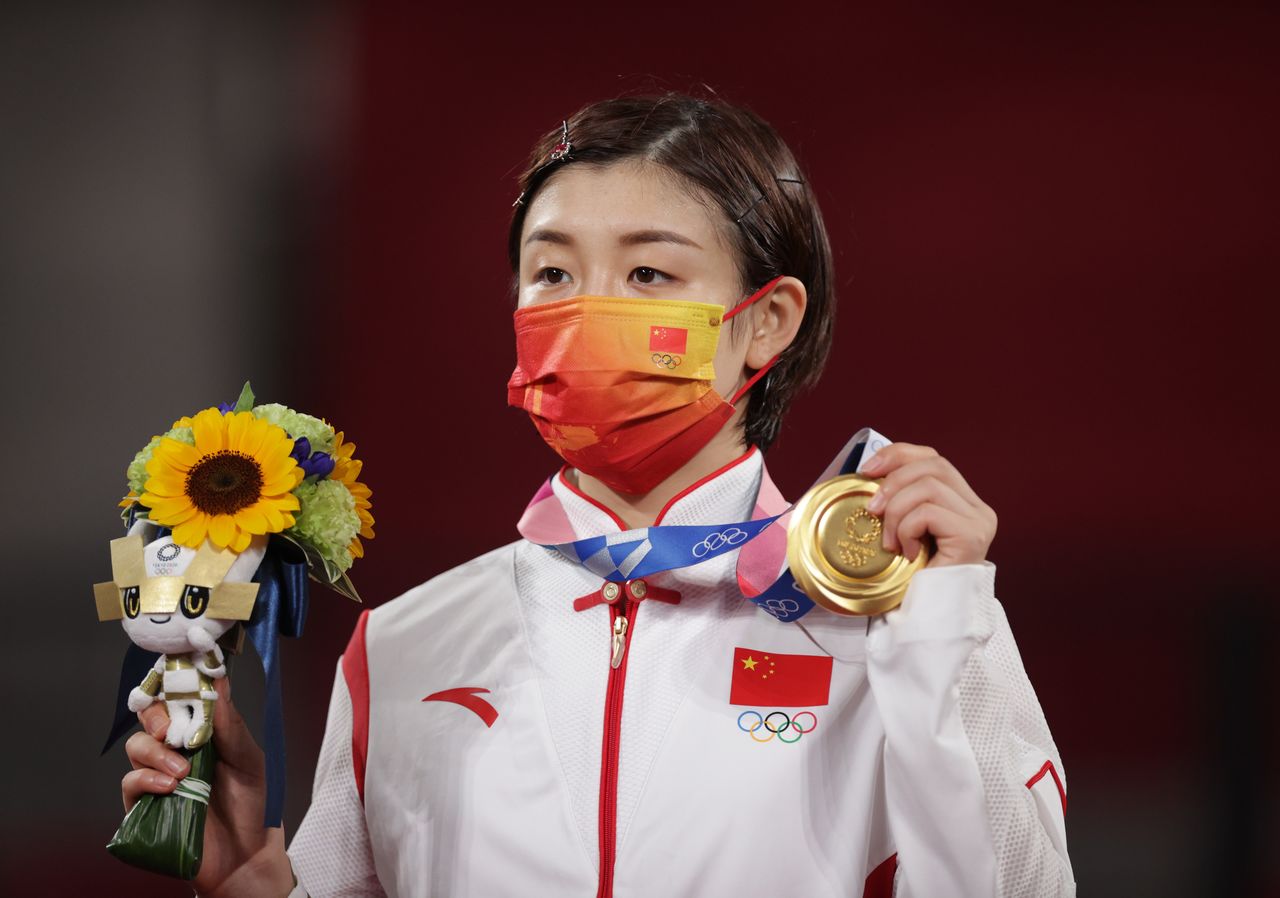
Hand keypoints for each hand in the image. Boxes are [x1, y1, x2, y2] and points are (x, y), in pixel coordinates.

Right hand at [122, 676, 294, 897]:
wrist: (245, 854)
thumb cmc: (250, 804)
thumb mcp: (249, 759)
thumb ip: (231, 726)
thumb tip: (219, 684)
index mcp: (200, 734)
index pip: (176, 701)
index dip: (172, 687)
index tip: (178, 677)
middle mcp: (175, 751)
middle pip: (150, 720)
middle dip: (156, 716)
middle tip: (171, 729)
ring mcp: (157, 778)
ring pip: (137, 748)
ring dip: (156, 753)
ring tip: (182, 771)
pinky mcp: (144, 807)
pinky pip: (130, 785)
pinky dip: (146, 780)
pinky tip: (168, 787)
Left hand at [861, 442, 996, 567]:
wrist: (926, 621)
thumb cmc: (911, 580)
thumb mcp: (902, 531)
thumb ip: (900, 502)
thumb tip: (868, 471)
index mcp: (962, 503)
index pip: (933, 459)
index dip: (899, 454)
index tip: (868, 469)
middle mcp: (977, 508)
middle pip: (934, 464)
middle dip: (892, 480)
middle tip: (871, 509)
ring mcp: (979, 521)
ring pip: (928, 486)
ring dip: (896, 511)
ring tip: (890, 542)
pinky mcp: (972, 535)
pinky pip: (928, 512)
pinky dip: (906, 529)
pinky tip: (906, 552)